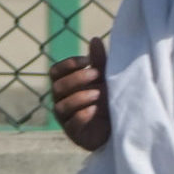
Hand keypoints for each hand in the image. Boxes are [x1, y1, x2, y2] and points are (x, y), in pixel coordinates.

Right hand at [51, 36, 110, 152]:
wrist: (117, 127)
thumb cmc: (106, 98)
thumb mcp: (104, 78)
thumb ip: (98, 61)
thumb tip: (95, 39)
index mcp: (64, 85)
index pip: (55, 71)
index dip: (68, 64)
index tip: (86, 60)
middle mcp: (60, 100)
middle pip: (58, 86)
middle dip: (77, 79)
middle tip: (96, 75)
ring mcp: (65, 118)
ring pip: (62, 106)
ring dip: (80, 97)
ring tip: (98, 93)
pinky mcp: (75, 134)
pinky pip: (72, 125)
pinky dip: (81, 116)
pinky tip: (94, 110)